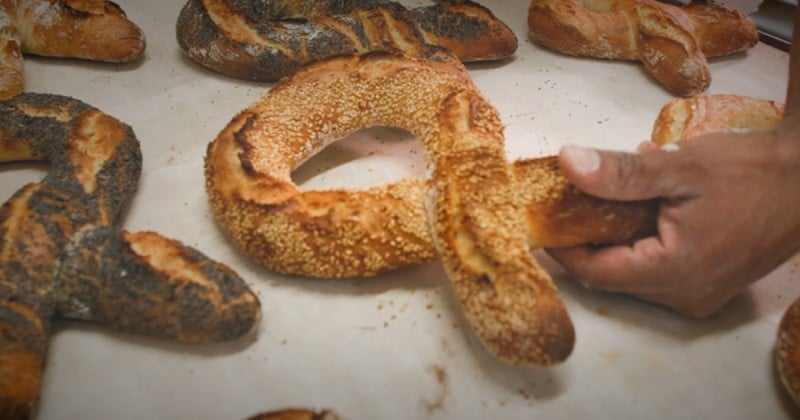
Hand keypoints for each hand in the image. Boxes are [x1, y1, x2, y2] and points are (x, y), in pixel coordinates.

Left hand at [546, 128, 799, 317]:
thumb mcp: (680, 166)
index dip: (563, 248)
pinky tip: (648, 201)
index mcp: (675, 273)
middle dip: (590, 236)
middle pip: (613, 273)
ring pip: (634, 270)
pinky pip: (659, 266)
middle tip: (573, 199)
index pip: (595, 271)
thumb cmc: (753, 172)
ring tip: (618, 191)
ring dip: (618, 233)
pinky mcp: (709, 283)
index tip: (541, 222)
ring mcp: (699, 294)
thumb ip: (621, 172)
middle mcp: (685, 295)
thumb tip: (567, 162)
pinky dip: (643, 237)